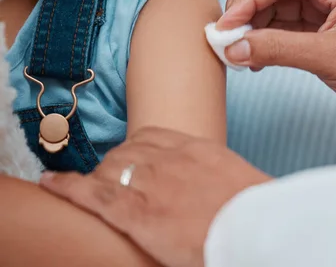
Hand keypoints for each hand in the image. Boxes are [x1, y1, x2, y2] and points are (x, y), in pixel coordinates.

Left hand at [40, 127, 271, 266]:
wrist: (255, 227)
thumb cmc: (255, 210)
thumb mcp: (241, 180)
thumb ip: (218, 174)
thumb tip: (215, 187)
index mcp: (197, 149)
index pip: (153, 136)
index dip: (136, 148)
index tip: (133, 159)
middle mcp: (170, 158)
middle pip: (126, 151)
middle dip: (116, 166)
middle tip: (115, 183)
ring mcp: (151, 182)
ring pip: (109, 169)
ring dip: (100, 179)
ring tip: (93, 191)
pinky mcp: (137, 211)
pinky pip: (93, 194)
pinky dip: (68, 187)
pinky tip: (52, 183)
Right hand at [218, 0, 335, 123]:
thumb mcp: (329, 57)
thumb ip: (277, 49)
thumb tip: (233, 49)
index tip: (224, 26)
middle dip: (247, 6)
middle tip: (225, 35)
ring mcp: (329, 3)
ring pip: (278, 2)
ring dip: (255, 23)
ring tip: (237, 50)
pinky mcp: (326, 23)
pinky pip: (287, 22)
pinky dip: (268, 35)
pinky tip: (255, 54)